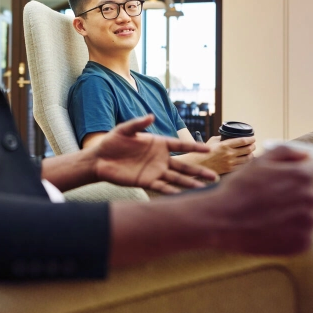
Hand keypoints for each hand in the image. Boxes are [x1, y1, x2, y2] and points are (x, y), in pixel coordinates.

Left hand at [91, 115, 217, 193]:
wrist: (99, 159)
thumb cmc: (112, 142)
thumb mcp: (124, 130)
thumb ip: (138, 123)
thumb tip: (151, 115)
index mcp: (158, 143)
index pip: (180, 146)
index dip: (194, 147)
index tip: (208, 150)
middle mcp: (160, 158)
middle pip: (184, 165)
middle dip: (199, 171)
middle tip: (214, 177)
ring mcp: (155, 171)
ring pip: (177, 178)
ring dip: (190, 184)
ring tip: (205, 189)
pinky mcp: (146, 181)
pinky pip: (162, 187)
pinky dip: (173, 191)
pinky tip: (184, 196)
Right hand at [199, 136, 255, 173]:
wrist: (199, 164)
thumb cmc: (204, 151)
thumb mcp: (212, 141)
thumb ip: (222, 138)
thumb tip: (230, 137)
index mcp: (225, 145)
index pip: (243, 141)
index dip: (250, 139)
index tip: (253, 138)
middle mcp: (229, 154)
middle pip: (248, 149)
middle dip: (253, 146)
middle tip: (253, 145)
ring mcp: (230, 162)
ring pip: (247, 158)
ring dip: (251, 154)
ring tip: (251, 153)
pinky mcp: (230, 169)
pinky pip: (243, 166)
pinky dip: (247, 163)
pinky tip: (247, 161)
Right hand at [210, 146, 312, 255]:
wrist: (222, 219)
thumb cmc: (237, 189)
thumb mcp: (257, 163)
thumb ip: (284, 152)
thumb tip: (305, 155)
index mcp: (302, 177)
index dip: (301, 178)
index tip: (286, 185)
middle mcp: (310, 199)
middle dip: (300, 197)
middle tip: (275, 202)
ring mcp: (308, 223)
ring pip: (309, 217)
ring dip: (297, 216)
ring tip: (271, 216)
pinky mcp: (302, 243)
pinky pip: (304, 236)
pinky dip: (292, 234)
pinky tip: (272, 229)